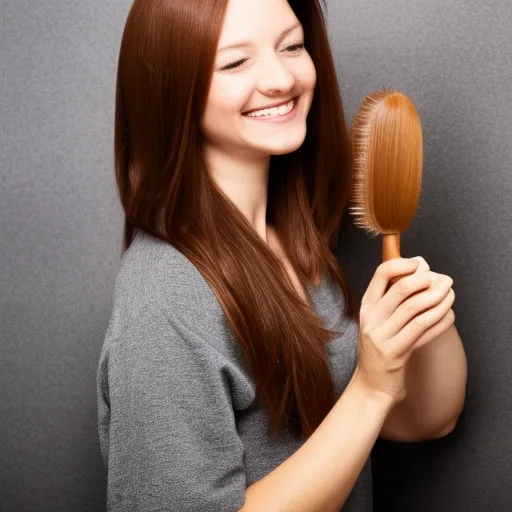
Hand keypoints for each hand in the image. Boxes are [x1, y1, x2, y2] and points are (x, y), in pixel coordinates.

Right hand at [354, 257, 454, 404]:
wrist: (371, 385)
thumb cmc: (380, 348)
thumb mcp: (380, 319)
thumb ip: (396, 295)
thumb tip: (421, 264)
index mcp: (366, 306)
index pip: (381, 274)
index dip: (404, 264)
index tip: (421, 264)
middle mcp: (371, 319)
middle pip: (402, 288)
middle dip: (428, 280)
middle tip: (443, 280)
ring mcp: (381, 336)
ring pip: (415, 308)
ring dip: (438, 298)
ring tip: (450, 293)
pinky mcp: (395, 353)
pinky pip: (422, 329)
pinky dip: (440, 319)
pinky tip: (449, 314)